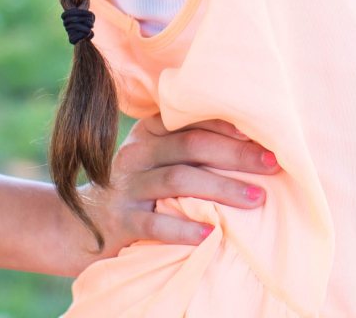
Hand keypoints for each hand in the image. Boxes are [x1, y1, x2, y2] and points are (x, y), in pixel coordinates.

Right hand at [75, 116, 281, 262]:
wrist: (83, 223)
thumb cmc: (138, 187)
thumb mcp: (156, 158)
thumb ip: (188, 147)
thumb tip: (251, 142)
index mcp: (149, 132)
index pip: (192, 120)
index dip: (228, 125)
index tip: (264, 135)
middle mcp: (137, 152)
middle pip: (191, 145)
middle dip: (235, 154)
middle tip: (272, 165)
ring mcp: (127, 185)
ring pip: (178, 179)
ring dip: (222, 188)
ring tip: (255, 199)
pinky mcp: (121, 219)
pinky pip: (155, 223)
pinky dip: (183, 229)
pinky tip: (210, 235)